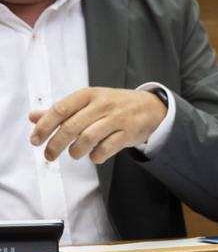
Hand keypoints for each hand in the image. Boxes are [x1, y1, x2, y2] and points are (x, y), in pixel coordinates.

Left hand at [29, 87, 166, 163]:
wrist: (151, 107)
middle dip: (55, 145)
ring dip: (75, 151)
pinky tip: (94, 155)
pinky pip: (105, 149)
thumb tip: (33, 117)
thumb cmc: (114, 105)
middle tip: (49, 155)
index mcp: (89, 95)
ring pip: (87, 139)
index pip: (60, 109)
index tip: (35, 141)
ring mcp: (117, 118)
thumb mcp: (88, 101)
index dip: (44, 127)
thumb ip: (62, 110)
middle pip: (71, 127)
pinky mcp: (128, 133)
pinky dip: (95, 156)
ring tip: (75, 153)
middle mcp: (103, 104)